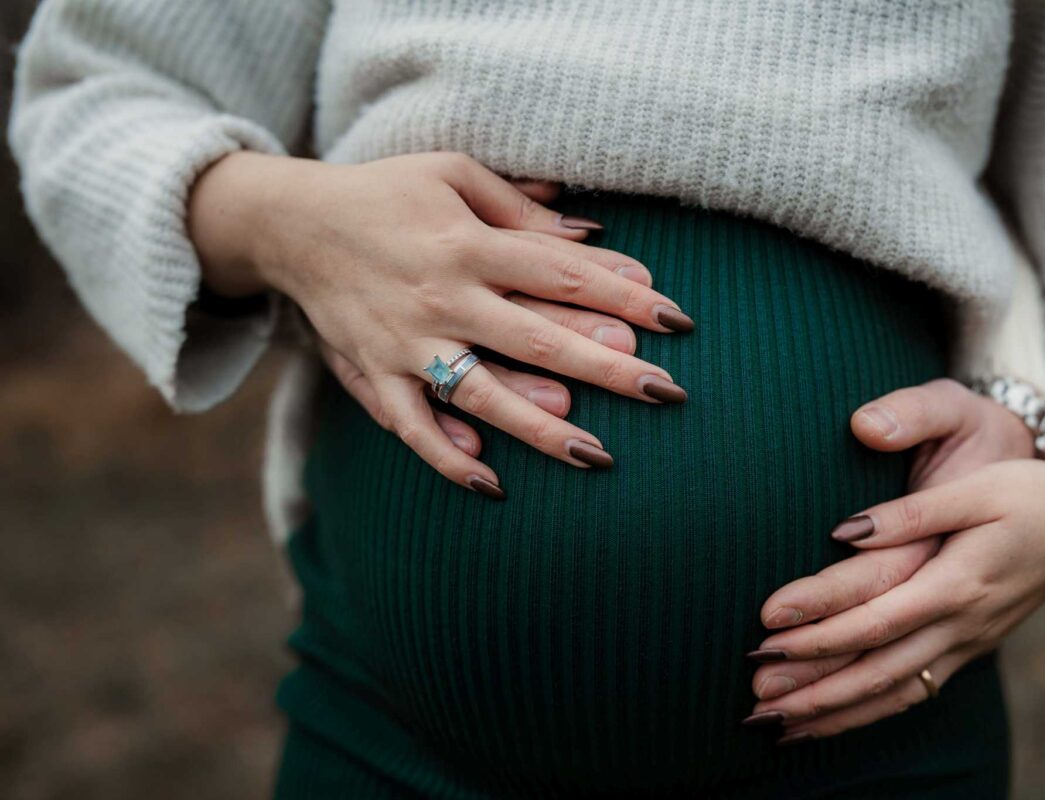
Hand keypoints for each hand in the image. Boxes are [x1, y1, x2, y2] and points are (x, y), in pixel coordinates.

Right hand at [189, 151, 693, 496]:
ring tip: (597, 455)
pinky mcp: (373, 373)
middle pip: (535, 339)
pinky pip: (410, 424)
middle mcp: (441, 296)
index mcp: (468, 243)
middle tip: (666, 393)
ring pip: (481, 393)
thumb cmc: (385, 193)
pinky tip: (490, 484)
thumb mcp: (452, 174)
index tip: (676, 321)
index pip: (560, 273)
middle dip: (606, 368)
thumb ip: (521, 207)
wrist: (291, 224)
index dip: (623, 296)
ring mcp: (405, 342)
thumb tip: (590, 234)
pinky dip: (445, 456)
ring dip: (540, 426)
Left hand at [745, 379, 1032, 713]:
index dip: (819, 629)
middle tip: (754, 696)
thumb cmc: (1027, 492)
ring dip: (834, 713)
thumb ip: (910, 511)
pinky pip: (913, 694)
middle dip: (813, 688)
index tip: (765, 629)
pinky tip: (830, 723)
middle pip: (877, 668)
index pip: (875, 617)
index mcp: (957, 581)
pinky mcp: (967, 649)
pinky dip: (868, 713)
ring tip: (776, 724)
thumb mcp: (975, 488)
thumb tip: (845, 530)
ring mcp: (967, 644)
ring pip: (893, 692)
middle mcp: (961, 624)